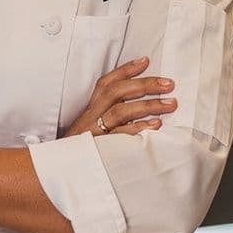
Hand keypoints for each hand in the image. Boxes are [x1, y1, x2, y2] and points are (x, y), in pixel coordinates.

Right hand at [62, 56, 176, 137]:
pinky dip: (138, 128)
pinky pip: (120, 136)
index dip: (125, 70)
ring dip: (148, 105)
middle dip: (144, 85)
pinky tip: (156, 125)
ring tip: (170, 104)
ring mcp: (94, 132)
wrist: (62, 170)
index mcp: (90, 109)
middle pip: (116, 92)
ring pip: (120, 111)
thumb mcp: (92, 127)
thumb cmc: (83, 148)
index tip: (146, 61)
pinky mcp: (100, 148)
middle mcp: (91, 117)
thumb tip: (139, 102)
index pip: (107, 83)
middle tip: (168, 84)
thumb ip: (110, 113)